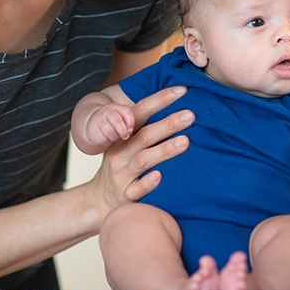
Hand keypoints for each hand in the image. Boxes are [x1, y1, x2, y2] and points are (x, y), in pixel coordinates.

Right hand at [85, 103, 134, 146]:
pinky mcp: (93, 129)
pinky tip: (108, 138)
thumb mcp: (121, 117)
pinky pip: (103, 138)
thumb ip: (127, 121)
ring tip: (116, 136)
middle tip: (125, 136)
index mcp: (116, 107)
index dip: (131, 122)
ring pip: (110, 131)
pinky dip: (107, 141)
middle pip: (117, 121)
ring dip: (115, 137)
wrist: (94, 123)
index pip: (126, 111)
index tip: (130, 130)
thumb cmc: (113, 121)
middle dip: (123, 131)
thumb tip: (129, 131)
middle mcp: (107, 111)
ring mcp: (98, 119)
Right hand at [87, 86, 193, 223]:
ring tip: (185, 141)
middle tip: (191, 115)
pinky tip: (160, 176)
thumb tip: (181, 104)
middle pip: (145, 135)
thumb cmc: (123, 165)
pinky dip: (147, 183)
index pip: (140, 112)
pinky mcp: (124, 196)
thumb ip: (146, 126)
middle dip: (168, 124)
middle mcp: (121, 153)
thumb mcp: (127, 143)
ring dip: (164, 150)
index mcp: (124, 136)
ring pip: (143, 160)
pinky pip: (136, 190)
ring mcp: (122, 175)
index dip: (160, 100)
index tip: (182, 90)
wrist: (99, 199)